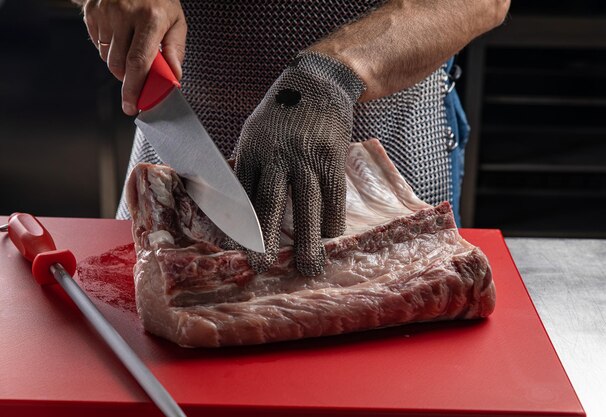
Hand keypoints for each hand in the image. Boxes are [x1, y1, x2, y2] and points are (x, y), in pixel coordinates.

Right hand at [81, 0, 186, 114]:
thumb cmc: (158, 0)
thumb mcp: (176, 21)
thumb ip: (175, 50)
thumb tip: (173, 77)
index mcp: (150, 18)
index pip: (139, 62)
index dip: (134, 88)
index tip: (132, 106)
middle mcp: (125, 14)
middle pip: (119, 65)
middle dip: (127, 80)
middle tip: (137, 78)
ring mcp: (105, 12)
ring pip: (107, 58)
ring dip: (119, 64)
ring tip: (132, 48)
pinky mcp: (91, 12)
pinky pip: (98, 45)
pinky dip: (109, 50)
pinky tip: (120, 36)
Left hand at [232, 52, 364, 275]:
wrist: (317, 82)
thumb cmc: (281, 113)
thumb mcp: (254, 132)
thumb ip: (247, 166)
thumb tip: (234, 203)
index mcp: (251, 151)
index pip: (241, 196)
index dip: (239, 227)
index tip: (237, 252)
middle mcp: (276, 155)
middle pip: (270, 203)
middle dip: (267, 239)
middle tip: (265, 267)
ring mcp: (306, 156)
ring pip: (306, 204)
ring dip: (308, 239)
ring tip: (309, 267)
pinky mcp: (332, 156)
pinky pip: (333, 194)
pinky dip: (333, 218)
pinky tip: (331, 236)